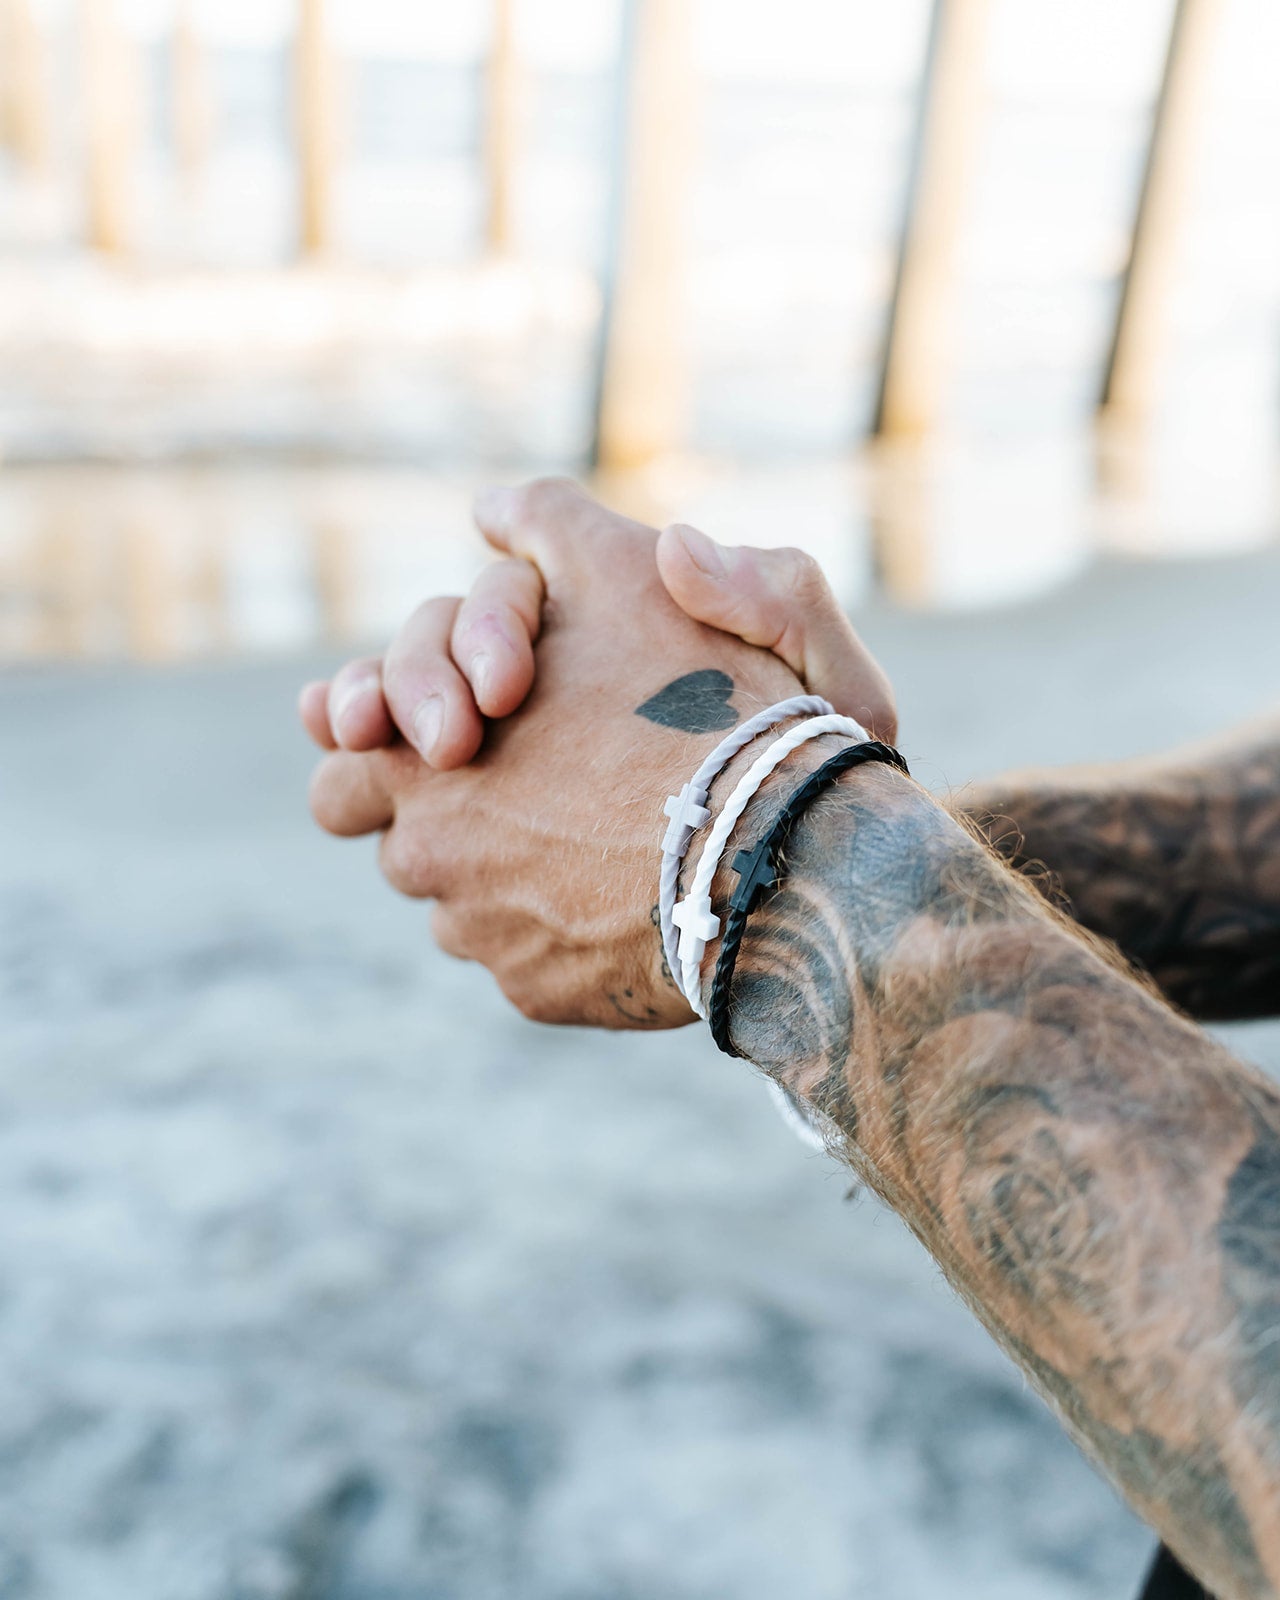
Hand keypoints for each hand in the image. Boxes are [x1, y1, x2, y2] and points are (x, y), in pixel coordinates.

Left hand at [306, 480, 876, 1028]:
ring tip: (589, 840)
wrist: (783, 847)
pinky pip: (522, 958)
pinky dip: (558, 932)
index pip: (339, 749)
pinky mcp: (536, 992)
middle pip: (393, 837)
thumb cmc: (705, 703)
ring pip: (460, 903)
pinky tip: (622, 896)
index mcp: (420, 747)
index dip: (370, 735)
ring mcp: (482, 931)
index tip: (419, 736)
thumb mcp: (627, 572)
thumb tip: (489, 513)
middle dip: (436, 813)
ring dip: (500, 875)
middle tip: (509, 793)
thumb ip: (549, 528)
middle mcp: (430, 846)